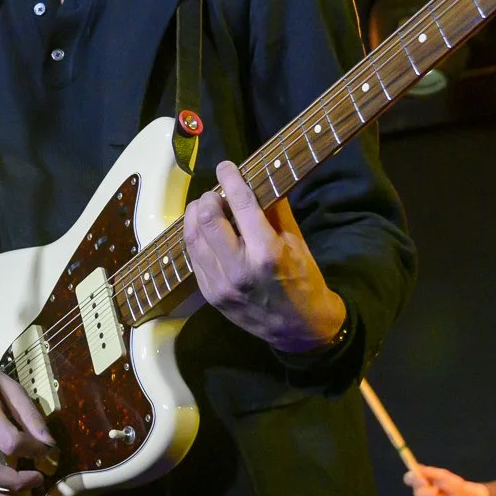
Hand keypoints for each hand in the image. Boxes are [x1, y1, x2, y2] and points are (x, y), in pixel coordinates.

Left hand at [182, 161, 347, 353]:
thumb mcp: (296, 242)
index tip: (225, 166)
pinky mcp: (210, 295)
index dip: (230, 178)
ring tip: (206, 208)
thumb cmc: (303, 281)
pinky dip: (196, 238)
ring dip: (195, 216)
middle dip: (208, 198)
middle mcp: (239, 269)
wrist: (298, 329)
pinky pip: (193, 258)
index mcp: (267, 252)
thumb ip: (274, 211)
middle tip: (216, 193)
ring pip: (192, 238)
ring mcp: (220, 285)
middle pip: (207, 219)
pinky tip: (204, 231)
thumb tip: (257, 180)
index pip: (240, 204)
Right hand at [404, 464, 492, 495]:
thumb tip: (416, 468)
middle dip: (427, 491)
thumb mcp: (442, 475)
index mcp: (422, 479)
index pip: (409, 478)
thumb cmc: (454, 484)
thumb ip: (429, 471)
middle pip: (416, 491)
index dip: (411, 478)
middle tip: (436, 489)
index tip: (420, 478)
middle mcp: (420, 489)